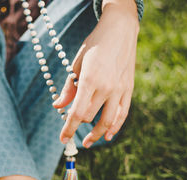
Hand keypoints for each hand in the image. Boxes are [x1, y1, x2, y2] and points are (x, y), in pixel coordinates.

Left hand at [53, 0, 138, 147]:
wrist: (120, 30)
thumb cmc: (95, 45)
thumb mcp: (76, 62)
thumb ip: (68, 87)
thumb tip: (58, 106)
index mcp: (90, 79)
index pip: (77, 112)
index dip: (69, 128)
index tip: (62, 139)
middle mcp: (106, 87)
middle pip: (89, 117)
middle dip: (78, 124)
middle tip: (71, 127)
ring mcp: (120, 90)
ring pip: (107, 121)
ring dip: (96, 134)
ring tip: (88, 142)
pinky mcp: (128, 90)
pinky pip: (122, 114)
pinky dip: (115, 127)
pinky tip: (108, 136)